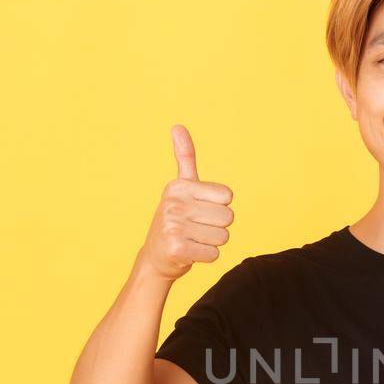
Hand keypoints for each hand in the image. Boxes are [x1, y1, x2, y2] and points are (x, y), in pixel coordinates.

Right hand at [138, 124, 234, 281]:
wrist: (156, 257)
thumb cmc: (176, 220)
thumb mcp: (180, 188)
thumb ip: (185, 158)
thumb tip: (177, 126)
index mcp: (179, 186)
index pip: (227, 196)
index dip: (220, 206)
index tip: (200, 210)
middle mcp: (174, 203)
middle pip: (228, 217)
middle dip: (217, 226)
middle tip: (197, 228)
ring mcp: (174, 226)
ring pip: (223, 236)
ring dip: (212, 242)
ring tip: (193, 240)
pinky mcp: (177, 248)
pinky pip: (214, 254)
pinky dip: (206, 256)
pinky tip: (190, 253)